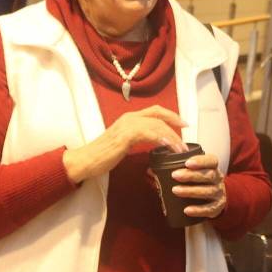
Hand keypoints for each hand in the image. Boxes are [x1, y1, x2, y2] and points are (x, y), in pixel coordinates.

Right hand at [63, 106, 185, 183]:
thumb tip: (155, 143)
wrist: (86, 160)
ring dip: (171, 137)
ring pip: (156, 125)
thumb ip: (138, 138)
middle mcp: (129, 117)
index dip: (171, 115)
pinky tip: (168, 146)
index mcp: (129, 118)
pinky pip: (148, 133)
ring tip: (180, 149)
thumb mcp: (124, 143)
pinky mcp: (125, 136)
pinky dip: (161, 138)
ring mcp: (127, 125)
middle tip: (186, 138)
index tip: (184, 123)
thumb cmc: (103, 155)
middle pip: (159, 115)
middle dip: (175, 125)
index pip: (155, 111)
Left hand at [171, 154, 226, 218]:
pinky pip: (208, 209)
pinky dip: (197, 210)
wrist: (214, 198)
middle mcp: (218, 179)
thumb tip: (152, 170)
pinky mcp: (217, 207)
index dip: (200, 161)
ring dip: (191, 191)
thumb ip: (177, 168)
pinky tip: (186, 210)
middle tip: (175, 175)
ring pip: (207, 191)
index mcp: (213, 167)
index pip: (211, 161)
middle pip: (208, 175)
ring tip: (175, 190)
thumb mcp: (194, 171)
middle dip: (191, 175)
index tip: (187, 163)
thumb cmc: (199, 181)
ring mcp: (219, 194)